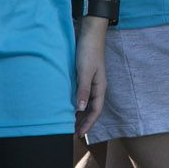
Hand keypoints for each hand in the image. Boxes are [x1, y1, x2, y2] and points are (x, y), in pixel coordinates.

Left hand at [74, 17, 106, 134]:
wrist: (90, 33)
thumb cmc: (89, 51)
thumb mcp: (85, 72)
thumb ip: (83, 90)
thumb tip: (79, 109)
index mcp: (100, 87)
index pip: (96, 110)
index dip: (88, 124)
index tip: (79, 134)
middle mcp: (97, 87)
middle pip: (92, 109)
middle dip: (84, 122)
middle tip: (72, 133)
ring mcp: (91, 82)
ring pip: (86, 103)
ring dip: (80, 114)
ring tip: (70, 124)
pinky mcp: (84, 76)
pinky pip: (81, 95)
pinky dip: (76, 103)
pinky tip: (68, 106)